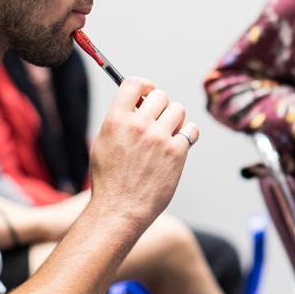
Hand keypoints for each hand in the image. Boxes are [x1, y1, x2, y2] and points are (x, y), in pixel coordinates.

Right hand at [87, 78, 198, 227]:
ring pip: (178, 109)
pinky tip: (178, 144)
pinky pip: (191, 130)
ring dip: (175, 119)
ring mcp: (159, 138)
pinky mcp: (177, 152)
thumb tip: (136, 103)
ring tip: (168, 134)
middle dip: (160, 106)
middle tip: (158, 121)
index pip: (134, 83)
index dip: (145, 85)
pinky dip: (188, 135)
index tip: (148, 92)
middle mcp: (138, 125)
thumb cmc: (110, 180)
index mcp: (116, 120)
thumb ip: (118, 121)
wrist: (120, 210)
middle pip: (160, 95)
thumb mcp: (102, 144)